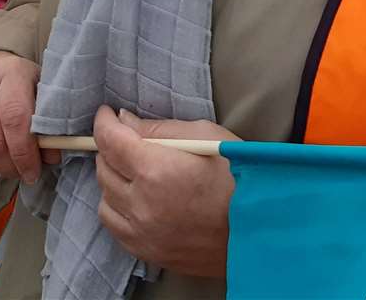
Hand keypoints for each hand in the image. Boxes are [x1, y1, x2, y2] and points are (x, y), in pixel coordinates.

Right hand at [0, 52, 57, 183]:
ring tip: (6, 165)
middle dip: (8, 165)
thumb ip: (49, 125)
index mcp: (11, 71)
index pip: (14, 117)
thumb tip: (51, 156)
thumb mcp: (43, 98)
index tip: (33, 172)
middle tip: (21, 174)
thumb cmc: (23, 88)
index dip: (24, 152)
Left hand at [94, 107, 237, 278]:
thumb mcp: (206, 137)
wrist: (260, 231)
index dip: (104, 122)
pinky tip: (136, 197)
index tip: (107, 115)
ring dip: (114, 178)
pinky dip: (118, 206)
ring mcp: (143, 232)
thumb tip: (126, 122)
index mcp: (156, 170)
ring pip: (105, 196)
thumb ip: (160, 129)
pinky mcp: (147, 251)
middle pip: (104, 167)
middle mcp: (142, 204)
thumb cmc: (239, 179)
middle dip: (111, 147)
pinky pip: (114, 223)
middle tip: (128, 139)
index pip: (110, 140)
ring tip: (135, 170)